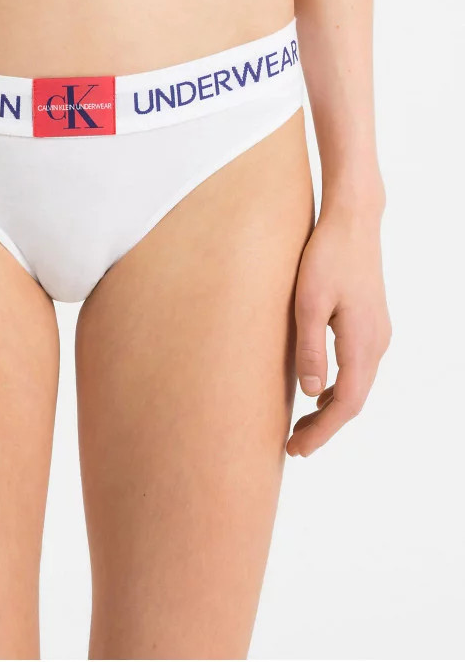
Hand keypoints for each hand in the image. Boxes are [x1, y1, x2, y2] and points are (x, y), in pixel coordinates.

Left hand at [288, 203, 390, 456]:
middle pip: (353, 401)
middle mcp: (377, 343)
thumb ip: (309, 348)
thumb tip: (309, 393)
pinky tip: (316, 390)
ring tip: (301, 427)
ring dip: (330, 409)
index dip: (321, 432)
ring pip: (357, 385)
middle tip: (293, 448)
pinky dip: (337, 388)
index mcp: (362, 343)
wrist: (353, 221)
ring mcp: (378, 333)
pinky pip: (357, 368)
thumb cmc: (325, 256)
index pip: (344, 404)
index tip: (295, 450)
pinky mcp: (371, 323)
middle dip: (324, 428)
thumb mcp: (308, 302)